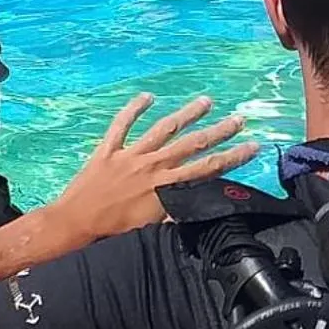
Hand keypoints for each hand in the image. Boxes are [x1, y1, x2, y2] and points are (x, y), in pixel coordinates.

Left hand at [48, 94, 257, 244]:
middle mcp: (153, 165)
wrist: (75, 224)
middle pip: (193, 144)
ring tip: (205, 101)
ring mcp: (131, 155)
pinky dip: (134, 109)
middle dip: (219, 131)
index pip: (207, 168)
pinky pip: (122, 125)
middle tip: (239, 118)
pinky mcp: (108, 150)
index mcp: (166, 186)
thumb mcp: (151, 227)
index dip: (233, 156)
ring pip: (164, 129)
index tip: (252, 145)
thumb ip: (175, 213)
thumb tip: (199, 206)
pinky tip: (147, 97)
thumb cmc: (114, 231)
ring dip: (187, 114)